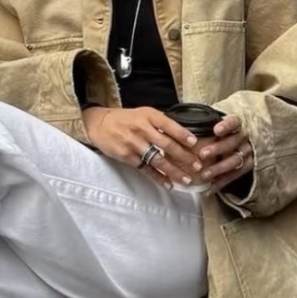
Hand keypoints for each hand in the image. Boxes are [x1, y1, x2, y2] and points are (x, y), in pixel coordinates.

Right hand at [81, 106, 203, 189]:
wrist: (99, 124)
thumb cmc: (124, 119)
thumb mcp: (143, 113)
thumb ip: (160, 122)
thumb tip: (182, 134)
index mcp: (148, 116)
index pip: (169, 125)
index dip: (183, 134)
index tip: (195, 143)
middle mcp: (142, 129)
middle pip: (167, 145)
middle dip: (184, 157)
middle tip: (198, 165)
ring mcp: (134, 144)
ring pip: (158, 160)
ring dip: (174, 171)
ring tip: (187, 179)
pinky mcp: (127, 156)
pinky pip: (146, 169)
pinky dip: (158, 177)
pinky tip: (168, 184)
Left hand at [196, 114, 253, 192]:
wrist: (242, 143)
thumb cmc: (222, 133)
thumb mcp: (216, 125)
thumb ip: (204, 126)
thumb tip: (178, 124)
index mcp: (236, 125)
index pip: (234, 122)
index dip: (226, 126)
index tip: (216, 130)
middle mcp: (244, 137)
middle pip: (234, 142)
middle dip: (218, 148)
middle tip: (203, 154)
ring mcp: (247, 152)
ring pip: (235, 160)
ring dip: (219, 168)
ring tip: (204, 175)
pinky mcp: (247, 166)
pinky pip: (235, 175)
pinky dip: (221, 182)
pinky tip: (209, 188)